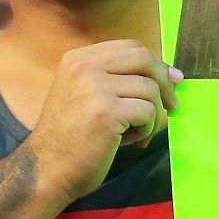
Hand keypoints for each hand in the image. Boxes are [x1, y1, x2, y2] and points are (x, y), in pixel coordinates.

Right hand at [28, 40, 180, 203]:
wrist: (46, 170)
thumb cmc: (71, 140)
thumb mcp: (85, 96)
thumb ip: (116, 80)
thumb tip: (170, 74)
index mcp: (78, 59)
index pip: (130, 47)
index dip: (155, 63)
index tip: (171, 80)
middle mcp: (84, 66)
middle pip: (144, 59)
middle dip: (165, 82)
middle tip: (172, 105)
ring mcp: (94, 87)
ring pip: (150, 89)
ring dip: (151, 116)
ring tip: (135, 134)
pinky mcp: (107, 111)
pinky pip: (148, 112)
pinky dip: (146, 130)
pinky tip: (129, 142)